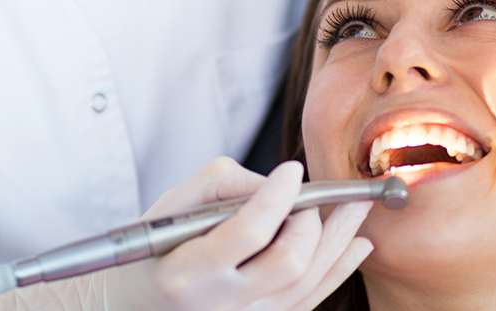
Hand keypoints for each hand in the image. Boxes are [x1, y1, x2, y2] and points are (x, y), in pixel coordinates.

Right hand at [102, 158, 373, 310]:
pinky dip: (338, 270)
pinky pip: (311, 300)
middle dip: (312, 221)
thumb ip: (223, 185)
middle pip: (290, 260)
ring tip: (357, 208)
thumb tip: (279, 184)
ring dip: (339, 241)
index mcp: (189, 272)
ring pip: (309, 281)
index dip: (278, 196)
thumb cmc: (151, 252)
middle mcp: (221, 304)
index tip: (291, 170)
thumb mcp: (169, 208)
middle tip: (312, 197)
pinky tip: (357, 245)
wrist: (137, 305)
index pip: (250, 231)